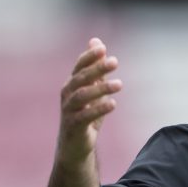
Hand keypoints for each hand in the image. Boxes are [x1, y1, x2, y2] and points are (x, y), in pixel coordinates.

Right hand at [56, 38, 122, 167]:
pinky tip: (113, 104)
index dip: (89, 57)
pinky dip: (98, 109)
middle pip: (81, 78)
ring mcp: (69, 110)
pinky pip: (85, 116)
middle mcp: (67, 95)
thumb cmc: (85, 114)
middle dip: (97, 69)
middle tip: (115, 62)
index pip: (79, 66)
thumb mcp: (93, 90)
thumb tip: (97, 41)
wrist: (75, 145)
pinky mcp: (73, 126)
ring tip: (119, 84)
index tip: (103, 48)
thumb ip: (96, 68)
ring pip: (82, 96)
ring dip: (101, 88)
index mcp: (72, 85)